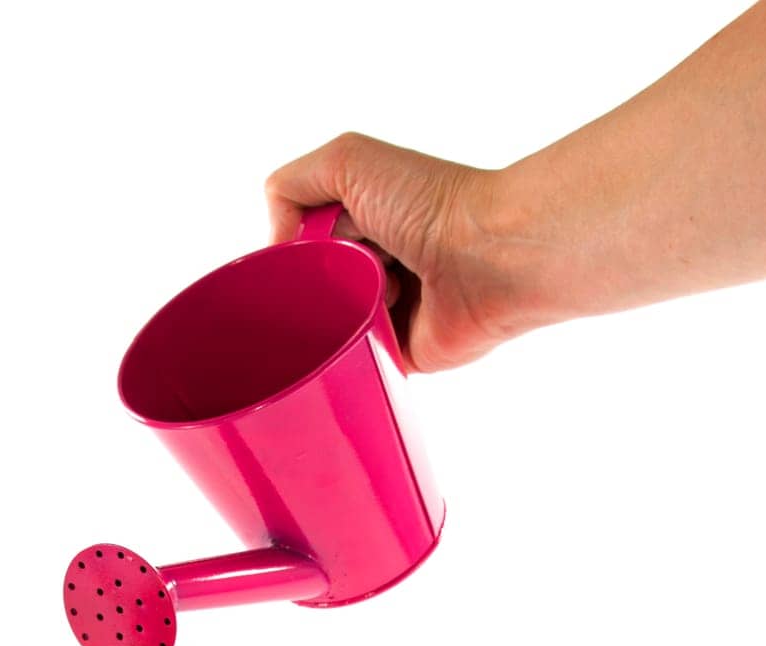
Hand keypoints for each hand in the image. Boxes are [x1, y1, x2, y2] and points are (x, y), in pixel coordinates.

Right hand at [266, 133, 531, 372]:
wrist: (489, 257)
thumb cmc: (430, 203)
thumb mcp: (347, 161)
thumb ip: (290, 185)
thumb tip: (275, 244)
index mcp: (362, 216)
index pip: (301, 241)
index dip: (292, 248)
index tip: (298, 252)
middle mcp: (375, 262)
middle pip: (310, 287)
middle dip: (311, 286)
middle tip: (333, 278)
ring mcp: (386, 309)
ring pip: (329, 328)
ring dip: (335, 318)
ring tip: (363, 302)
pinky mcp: (399, 351)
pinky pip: (356, 364)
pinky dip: (353, 354)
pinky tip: (366, 336)